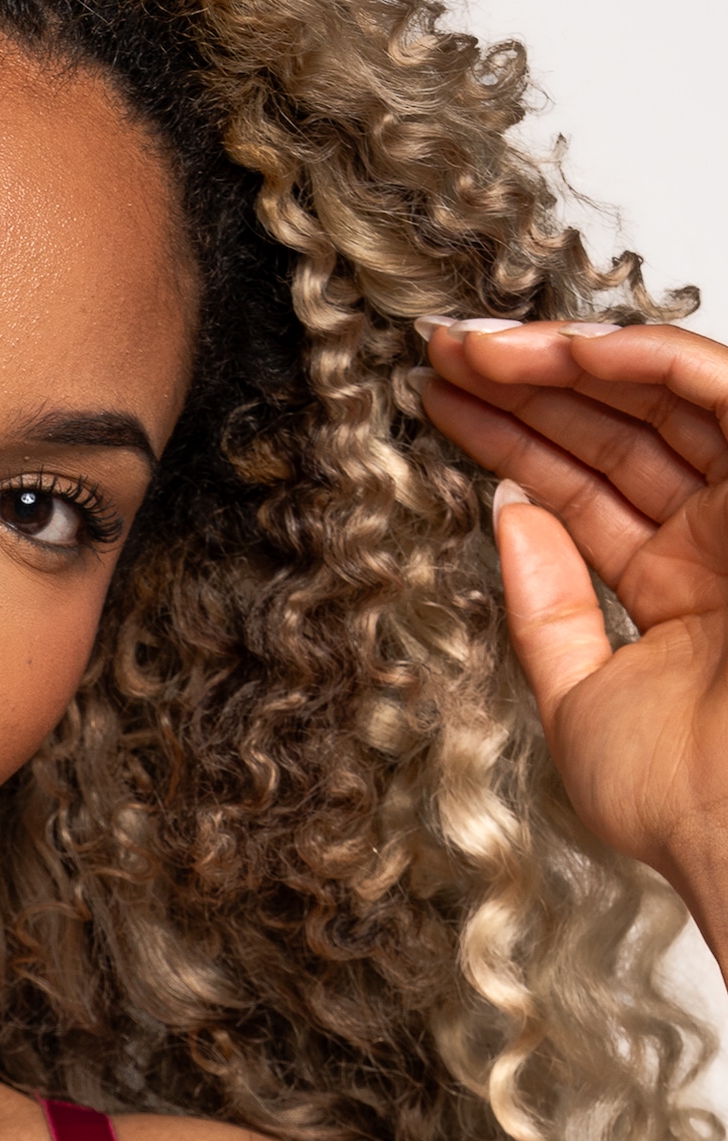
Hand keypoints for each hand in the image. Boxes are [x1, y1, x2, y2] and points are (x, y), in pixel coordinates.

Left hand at [418, 319, 727, 929]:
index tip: (442, 409)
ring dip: (562, 362)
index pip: (588, 491)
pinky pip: (714, 386)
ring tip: (473, 346)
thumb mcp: (579, 697)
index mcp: (685, 587)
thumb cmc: (682, 793)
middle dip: (525, 388)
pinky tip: (561, 349)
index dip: (514, 444)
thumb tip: (507, 518)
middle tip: (441, 354)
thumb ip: (545, 609)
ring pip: (656, 397)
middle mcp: (726, 536)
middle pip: (615, 431)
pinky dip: (642, 357)